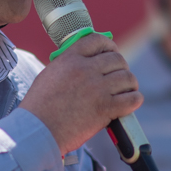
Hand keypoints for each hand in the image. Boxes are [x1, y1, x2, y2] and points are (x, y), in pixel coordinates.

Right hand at [19, 34, 142, 155]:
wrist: (37, 130)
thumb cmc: (39, 107)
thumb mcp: (49, 75)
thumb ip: (68, 65)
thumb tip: (84, 62)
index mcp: (70, 59)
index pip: (98, 40)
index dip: (109, 46)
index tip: (112, 54)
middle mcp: (85, 69)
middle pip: (117, 59)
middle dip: (121, 68)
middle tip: (119, 78)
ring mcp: (96, 88)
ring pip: (127, 78)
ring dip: (129, 85)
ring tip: (126, 92)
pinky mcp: (105, 108)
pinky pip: (132, 99)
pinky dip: (134, 100)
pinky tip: (129, 104)